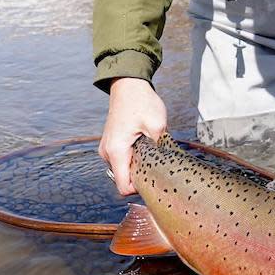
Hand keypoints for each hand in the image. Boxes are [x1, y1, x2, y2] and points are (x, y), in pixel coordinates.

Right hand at [99, 77, 166, 195]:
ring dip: (138, 166)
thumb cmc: (141, 102)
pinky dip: (134, 158)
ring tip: (150, 150)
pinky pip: (122, 160)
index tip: (156, 179)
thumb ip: (160, 148)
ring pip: (124, 170)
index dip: (140, 189)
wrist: (128, 85)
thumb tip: (167, 165)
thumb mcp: (157, 125)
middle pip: (124, 180)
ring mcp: (107, 149)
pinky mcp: (110, 144)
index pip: (124, 187)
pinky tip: (144, 146)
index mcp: (116, 151)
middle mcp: (107, 153)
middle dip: (141, 176)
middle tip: (158, 162)